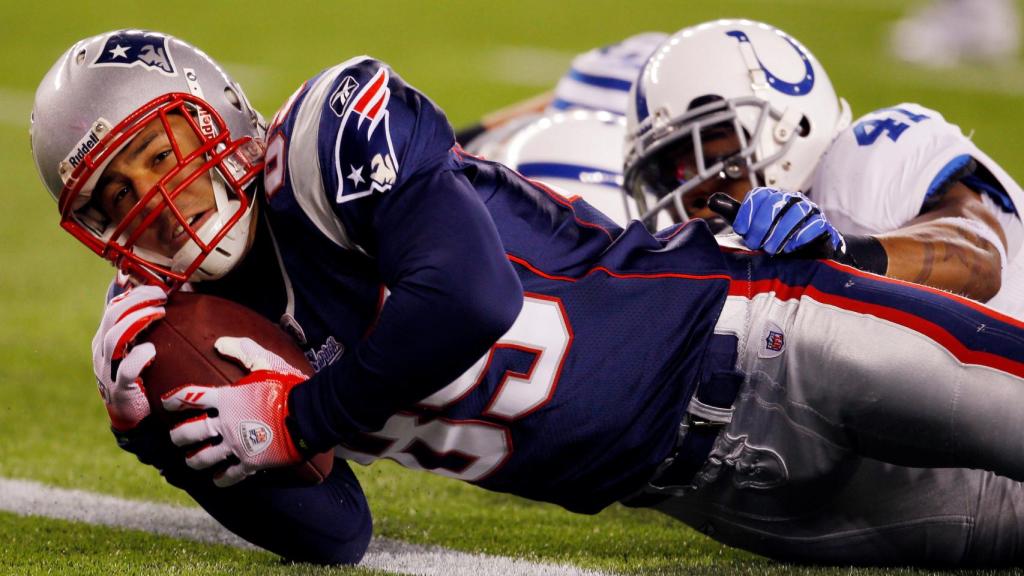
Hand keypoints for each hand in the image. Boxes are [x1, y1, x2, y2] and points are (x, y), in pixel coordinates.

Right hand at [92, 284, 166, 430]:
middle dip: (137, 301)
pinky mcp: (119, 388)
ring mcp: (107, 369)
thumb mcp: (138, 347)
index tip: (157, 286)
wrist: (133, 416)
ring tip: (160, 312)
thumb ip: (143, 325)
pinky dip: (139, 356)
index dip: (133, 293)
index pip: (113, 307)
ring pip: (114, 338)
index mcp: (106, 337)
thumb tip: (159, 298)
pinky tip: (153, 350)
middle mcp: (102, 351)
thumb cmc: (141, 376)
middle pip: (112, 316)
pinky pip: (126, 370)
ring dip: (137, 321)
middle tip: (161, 295)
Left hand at [162, 337, 307, 486]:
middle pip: (189, 432)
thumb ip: (242, 351)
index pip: (190, 398)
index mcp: (226, 399)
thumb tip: (219, 344)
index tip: (166, 403)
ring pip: (203, 457)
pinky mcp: (250, 462)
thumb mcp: (266, 362)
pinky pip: (230, 475)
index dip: (174, 400)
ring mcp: (236, 445)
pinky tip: (217, 479)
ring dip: (194, 460)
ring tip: (191, 461)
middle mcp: (225, 423)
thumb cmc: (287, 387)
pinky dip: (221, 479)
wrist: (307, 415)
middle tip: (176, 438)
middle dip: (178, 436)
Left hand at [731, 187, 844, 255]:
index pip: (758, 196)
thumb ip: (733, 213)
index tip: (740, 231)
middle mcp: (790, 198)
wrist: (803, 250)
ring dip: (780, 233)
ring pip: (794, 213)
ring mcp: (808, 209)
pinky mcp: (821, 223)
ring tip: (771, 250)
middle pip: (775, 203)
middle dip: (761, 226)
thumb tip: (712, 199)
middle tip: (754, 244)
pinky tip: (790, 248)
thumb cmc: (773, 236)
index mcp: (771, 196)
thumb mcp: (750, 225)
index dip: (746, 213)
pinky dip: (800, 237)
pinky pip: (814, 225)